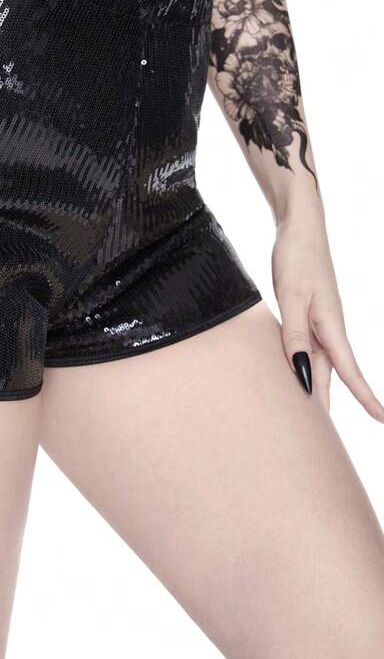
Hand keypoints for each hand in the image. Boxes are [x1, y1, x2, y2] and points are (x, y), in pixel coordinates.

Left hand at [272, 213, 383, 421]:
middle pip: (330, 374)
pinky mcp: (305, 312)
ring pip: (315, 361)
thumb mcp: (291, 297)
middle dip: (328, 403)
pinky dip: (300, 362)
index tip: (383, 420)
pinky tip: (292, 371)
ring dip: (312, 385)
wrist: (298, 228)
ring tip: (303, 414)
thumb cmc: (296, 258)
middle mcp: (328, 327)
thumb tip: (303, 375)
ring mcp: (317, 319)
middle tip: (320, 439)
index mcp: (331, 326)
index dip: (365, 396)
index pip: (349, 371)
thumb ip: (294, 335)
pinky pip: (304, 345)